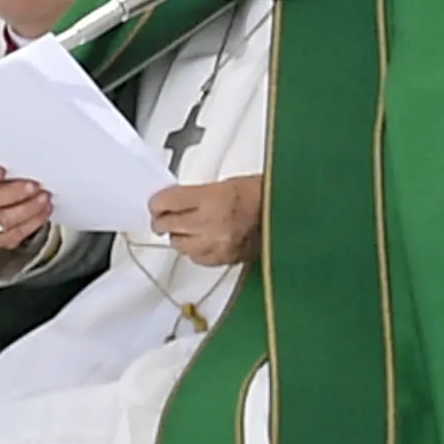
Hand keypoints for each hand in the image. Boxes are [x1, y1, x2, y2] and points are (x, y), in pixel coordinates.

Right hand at [0, 165, 57, 258]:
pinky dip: (33, 222)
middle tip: (33, 186)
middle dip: (14, 193)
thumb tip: (29, 159)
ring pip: (4, 220)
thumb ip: (7, 164)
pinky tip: (44, 210)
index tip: (2, 171)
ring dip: (28, 209)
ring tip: (44, 198)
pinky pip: (15, 235)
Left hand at [147, 171, 269, 269]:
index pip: (168, 203)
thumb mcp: (225, 184)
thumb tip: (173, 202)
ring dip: (179, 236)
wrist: (288, 215)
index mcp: (214, 198)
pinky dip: (195, 250)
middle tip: (163, 216)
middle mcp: (212, 223)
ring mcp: (217, 245)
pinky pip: (196, 258)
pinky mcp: (223, 259)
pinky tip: (202, 240)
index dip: (157, 203)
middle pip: (168, 226)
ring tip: (186, 228)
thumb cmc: (263, 196)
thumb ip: (196, 195)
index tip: (155, 204)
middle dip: (163, 220)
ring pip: (179, 245)